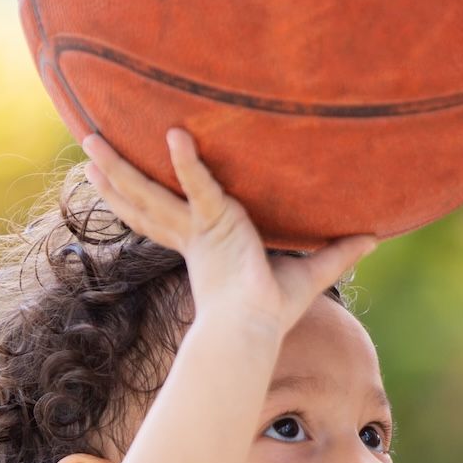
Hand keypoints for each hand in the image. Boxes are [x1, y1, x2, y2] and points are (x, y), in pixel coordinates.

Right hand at [80, 128, 376, 334]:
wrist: (257, 329)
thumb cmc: (275, 310)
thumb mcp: (309, 271)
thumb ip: (337, 251)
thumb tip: (375, 239)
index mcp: (203, 244)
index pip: (161, 215)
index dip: (133, 199)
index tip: (107, 181)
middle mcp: (192, 234)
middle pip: (142, 199)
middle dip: (114, 174)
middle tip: (87, 146)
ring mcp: (198, 229)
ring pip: (151, 191)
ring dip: (122, 165)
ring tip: (90, 139)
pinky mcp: (215, 225)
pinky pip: (200, 186)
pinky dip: (190, 162)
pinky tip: (176, 133)